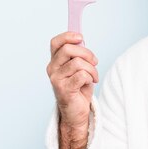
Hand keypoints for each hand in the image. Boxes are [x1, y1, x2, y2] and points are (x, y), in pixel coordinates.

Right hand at [46, 32, 98, 148]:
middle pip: (68, 49)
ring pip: (78, 63)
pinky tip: (91, 83)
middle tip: (94, 62)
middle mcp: (52, 69)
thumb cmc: (79, 88)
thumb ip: (78, 55)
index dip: (67, 36)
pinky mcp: (63, 89)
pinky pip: (82, 75)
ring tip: (93, 76)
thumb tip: (81, 40)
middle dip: (87, 53)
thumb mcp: (79, 68)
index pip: (55, 43)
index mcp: (55, 61)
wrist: (76, 112)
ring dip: (92, 69)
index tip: (80, 37)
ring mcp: (56, 79)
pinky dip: (90, 77)